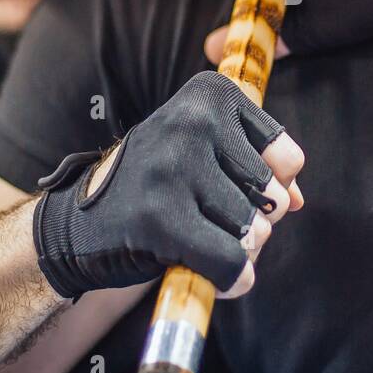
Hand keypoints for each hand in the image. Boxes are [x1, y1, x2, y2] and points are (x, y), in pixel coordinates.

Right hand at [32, 72, 304, 300]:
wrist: (77, 222)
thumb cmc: (154, 185)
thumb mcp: (206, 155)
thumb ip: (260, 169)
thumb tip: (295, 199)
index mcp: (209, 94)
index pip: (287, 159)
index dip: (269, 189)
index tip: (234, 190)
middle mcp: (192, 121)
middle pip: (272, 197)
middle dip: (255, 223)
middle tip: (213, 220)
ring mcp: (174, 167)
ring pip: (252, 230)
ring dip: (238, 251)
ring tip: (201, 239)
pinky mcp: (160, 217)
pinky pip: (229, 260)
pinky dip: (231, 278)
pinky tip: (213, 273)